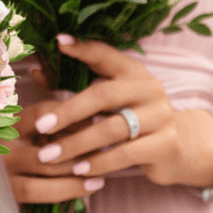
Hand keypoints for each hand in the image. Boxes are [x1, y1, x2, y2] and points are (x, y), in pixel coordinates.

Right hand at [1, 100, 102, 212]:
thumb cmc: (2, 141)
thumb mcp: (21, 123)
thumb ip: (49, 121)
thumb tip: (91, 123)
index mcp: (6, 129)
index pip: (42, 117)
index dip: (73, 121)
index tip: (97, 127)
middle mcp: (1, 155)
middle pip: (44, 157)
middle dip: (79, 161)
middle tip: (104, 161)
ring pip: (35, 189)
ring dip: (70, 189)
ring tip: (97, 185)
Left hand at [29, 36, 212, 186]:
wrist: (176, 149)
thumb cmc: (131, 120)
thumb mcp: (109, 102)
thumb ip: (76, 88)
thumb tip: (36, 73)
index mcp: (133, 71)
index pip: (106, 54)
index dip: (83, 48)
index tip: (58, 43)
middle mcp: (149, 88)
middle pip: (103, 95)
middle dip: (68, 112)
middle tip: (41, 126)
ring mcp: (161, 116)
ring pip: (112, 128)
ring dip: (77, 143)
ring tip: (50, 156)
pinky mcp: (165, 144)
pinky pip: (126, 154)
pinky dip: (99, 162)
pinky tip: (78, 169)